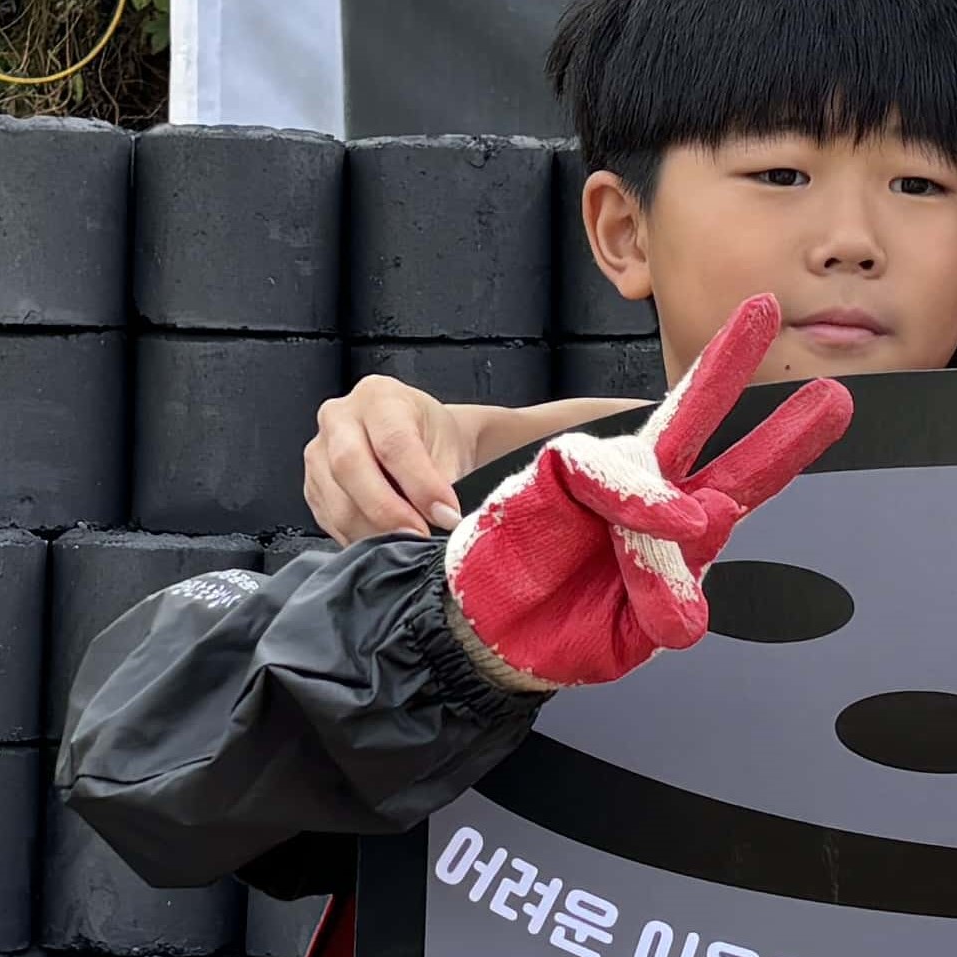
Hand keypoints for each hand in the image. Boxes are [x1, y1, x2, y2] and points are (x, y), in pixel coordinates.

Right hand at [310, 385, 656, 544]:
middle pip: (349, 467)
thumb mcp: (511, 432)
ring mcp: (318, 457)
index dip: (420, 478)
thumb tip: (643, 411)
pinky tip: (391, 559)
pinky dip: (358, 545)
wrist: (432, 456)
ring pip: (335, 501)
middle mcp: (343, 418)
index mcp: (385, 397)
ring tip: (410, 558)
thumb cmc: (472, 449)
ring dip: (372, 534)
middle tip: (424, 544)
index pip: (394, 437)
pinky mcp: (314, 493)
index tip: (448, 514)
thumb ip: (569, 422)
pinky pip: (327, 525)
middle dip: (388, 510)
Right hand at [443, 297, 851, 690]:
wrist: (496, 641)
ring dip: (686, 458)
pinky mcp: (559, 470)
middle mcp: (648, 492)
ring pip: (656, 441)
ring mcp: (605, 478)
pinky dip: (636, 497)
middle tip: (769, 309)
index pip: (740, 477)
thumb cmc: (566, 631)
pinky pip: (605, 469)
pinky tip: (665, 521)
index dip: (785, 442)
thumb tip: (703, 531)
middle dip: (732, 362)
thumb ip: (666, 600)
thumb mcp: (631, 633)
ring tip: (699, 526)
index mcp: (680, 530)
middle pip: (698, 417)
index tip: (833, 401)